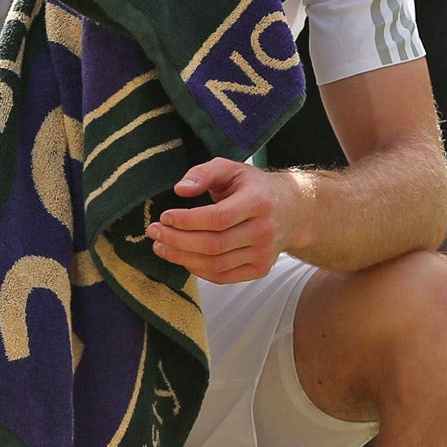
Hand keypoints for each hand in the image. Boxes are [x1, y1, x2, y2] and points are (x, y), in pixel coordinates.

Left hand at [146, 157, 305, 284]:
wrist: (291, 211)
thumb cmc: (254, 187)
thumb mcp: (231, 169)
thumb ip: (204, 172)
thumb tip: (180, 189)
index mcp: (259, 202)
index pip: (218, 218)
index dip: (187, 221)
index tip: (164, 217)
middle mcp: (265, 231)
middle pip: (214, 245)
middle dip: (177, 241)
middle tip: (154, 232)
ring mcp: (264, 254)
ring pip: (215, 264)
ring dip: (182, 258)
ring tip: (161, 246)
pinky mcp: (260, 270)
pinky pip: (222, 277)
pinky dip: (197, 270)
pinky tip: (182, 257)